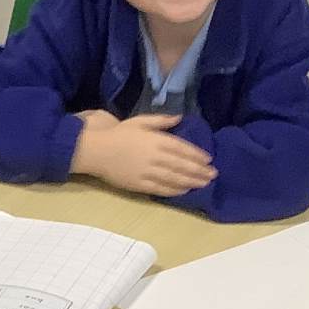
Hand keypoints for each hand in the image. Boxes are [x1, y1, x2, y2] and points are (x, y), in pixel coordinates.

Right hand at [71, 113, 215, 197]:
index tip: (208, 160)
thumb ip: (161, 121)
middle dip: (199, 171)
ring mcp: (147, 172)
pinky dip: (174, 190)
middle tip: (213, 175)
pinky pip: (160, 189)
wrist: (96, 150)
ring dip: (191, 182)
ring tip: (204, 184)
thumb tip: (179, 118)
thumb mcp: (140, 121)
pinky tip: (184, 190)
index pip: (182, 148)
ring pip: (174, 178)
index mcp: (156, 140)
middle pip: (182, 165)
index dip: (197, 155)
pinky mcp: (139, 184)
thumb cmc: (118, 134)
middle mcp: (154, 156)